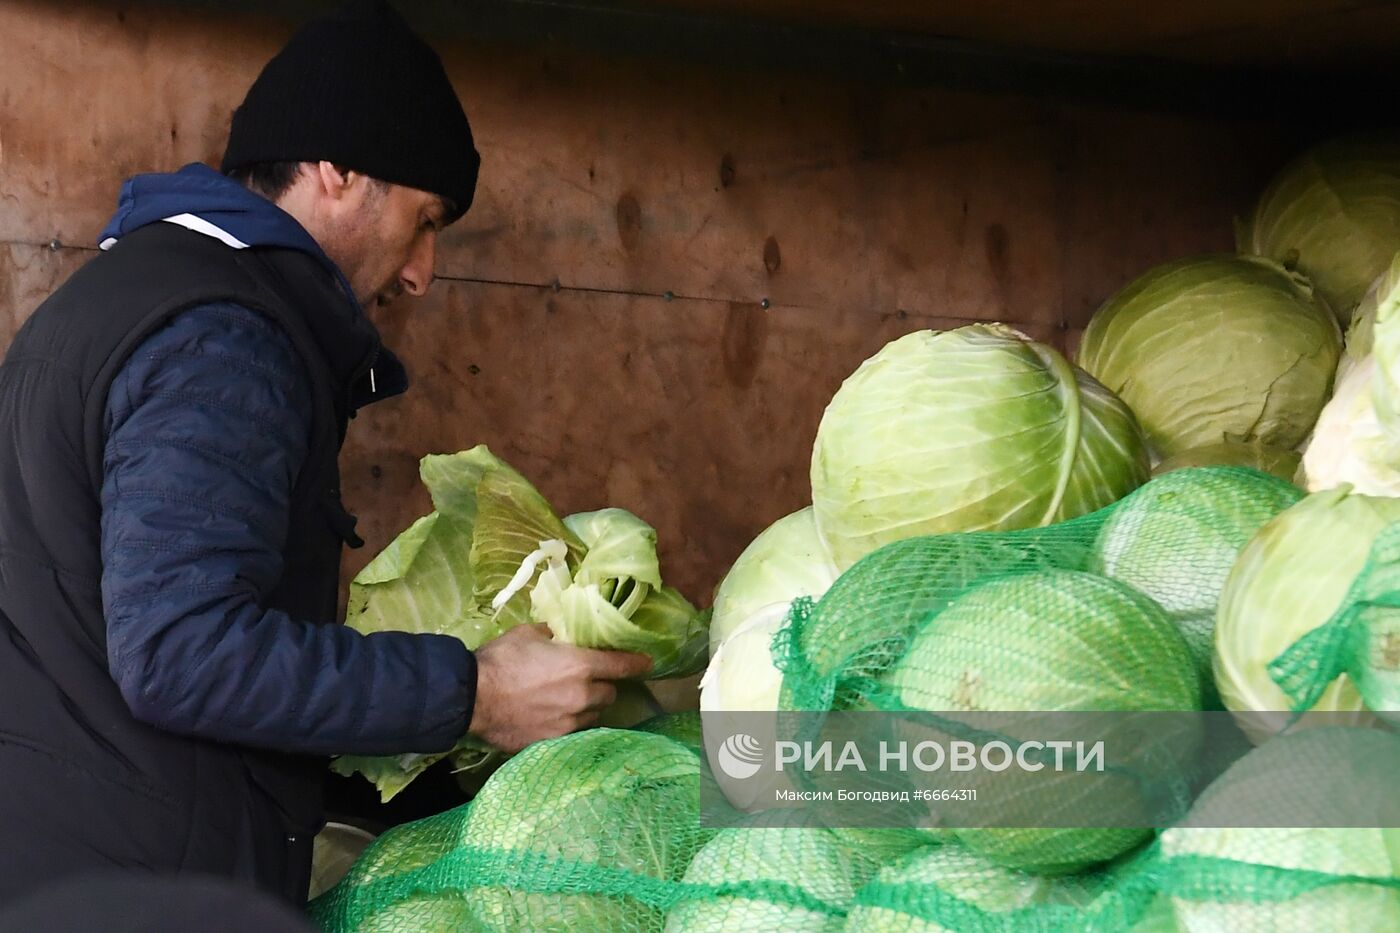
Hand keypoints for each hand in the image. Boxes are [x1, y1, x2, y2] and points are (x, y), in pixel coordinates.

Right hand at [466, 623, 653, 753]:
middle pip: (610, 693)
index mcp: (581, 665)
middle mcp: (582, 696)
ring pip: (594, 714)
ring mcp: (570, 722)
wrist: (472, 698)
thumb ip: (551, 634)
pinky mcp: (554, 740)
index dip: (637, 663)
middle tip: (590, 680)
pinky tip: (554, 717)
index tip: (647, 663)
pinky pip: (573, 731)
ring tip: (569, 700)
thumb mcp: (527, 634)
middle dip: (605, 686)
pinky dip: (569, 723)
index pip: (622, 666)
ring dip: (588, 706)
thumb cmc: (501, 660)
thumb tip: (558, 635)